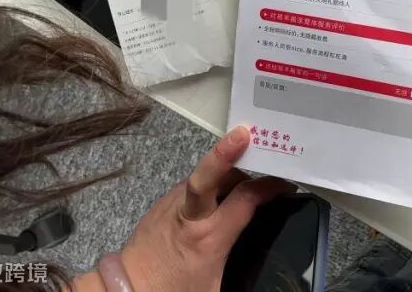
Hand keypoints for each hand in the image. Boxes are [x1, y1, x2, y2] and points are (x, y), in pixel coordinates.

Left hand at [119, 127, 291, 291]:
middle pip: (211, 172)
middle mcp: (189, 215)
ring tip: (247, 174)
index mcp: (207, 237)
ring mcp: (171, 206)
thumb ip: (241, 266)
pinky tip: (221, 194)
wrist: (126, 291)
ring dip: (225, 171)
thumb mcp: (216, 288)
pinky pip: (191, 188)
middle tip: (251, 135)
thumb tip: (263, 264)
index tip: (285, 185)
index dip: (269, 187)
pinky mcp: (160, 206)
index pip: (245, 198)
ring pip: (203, 177)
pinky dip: (210, 185)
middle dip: (228, 151)